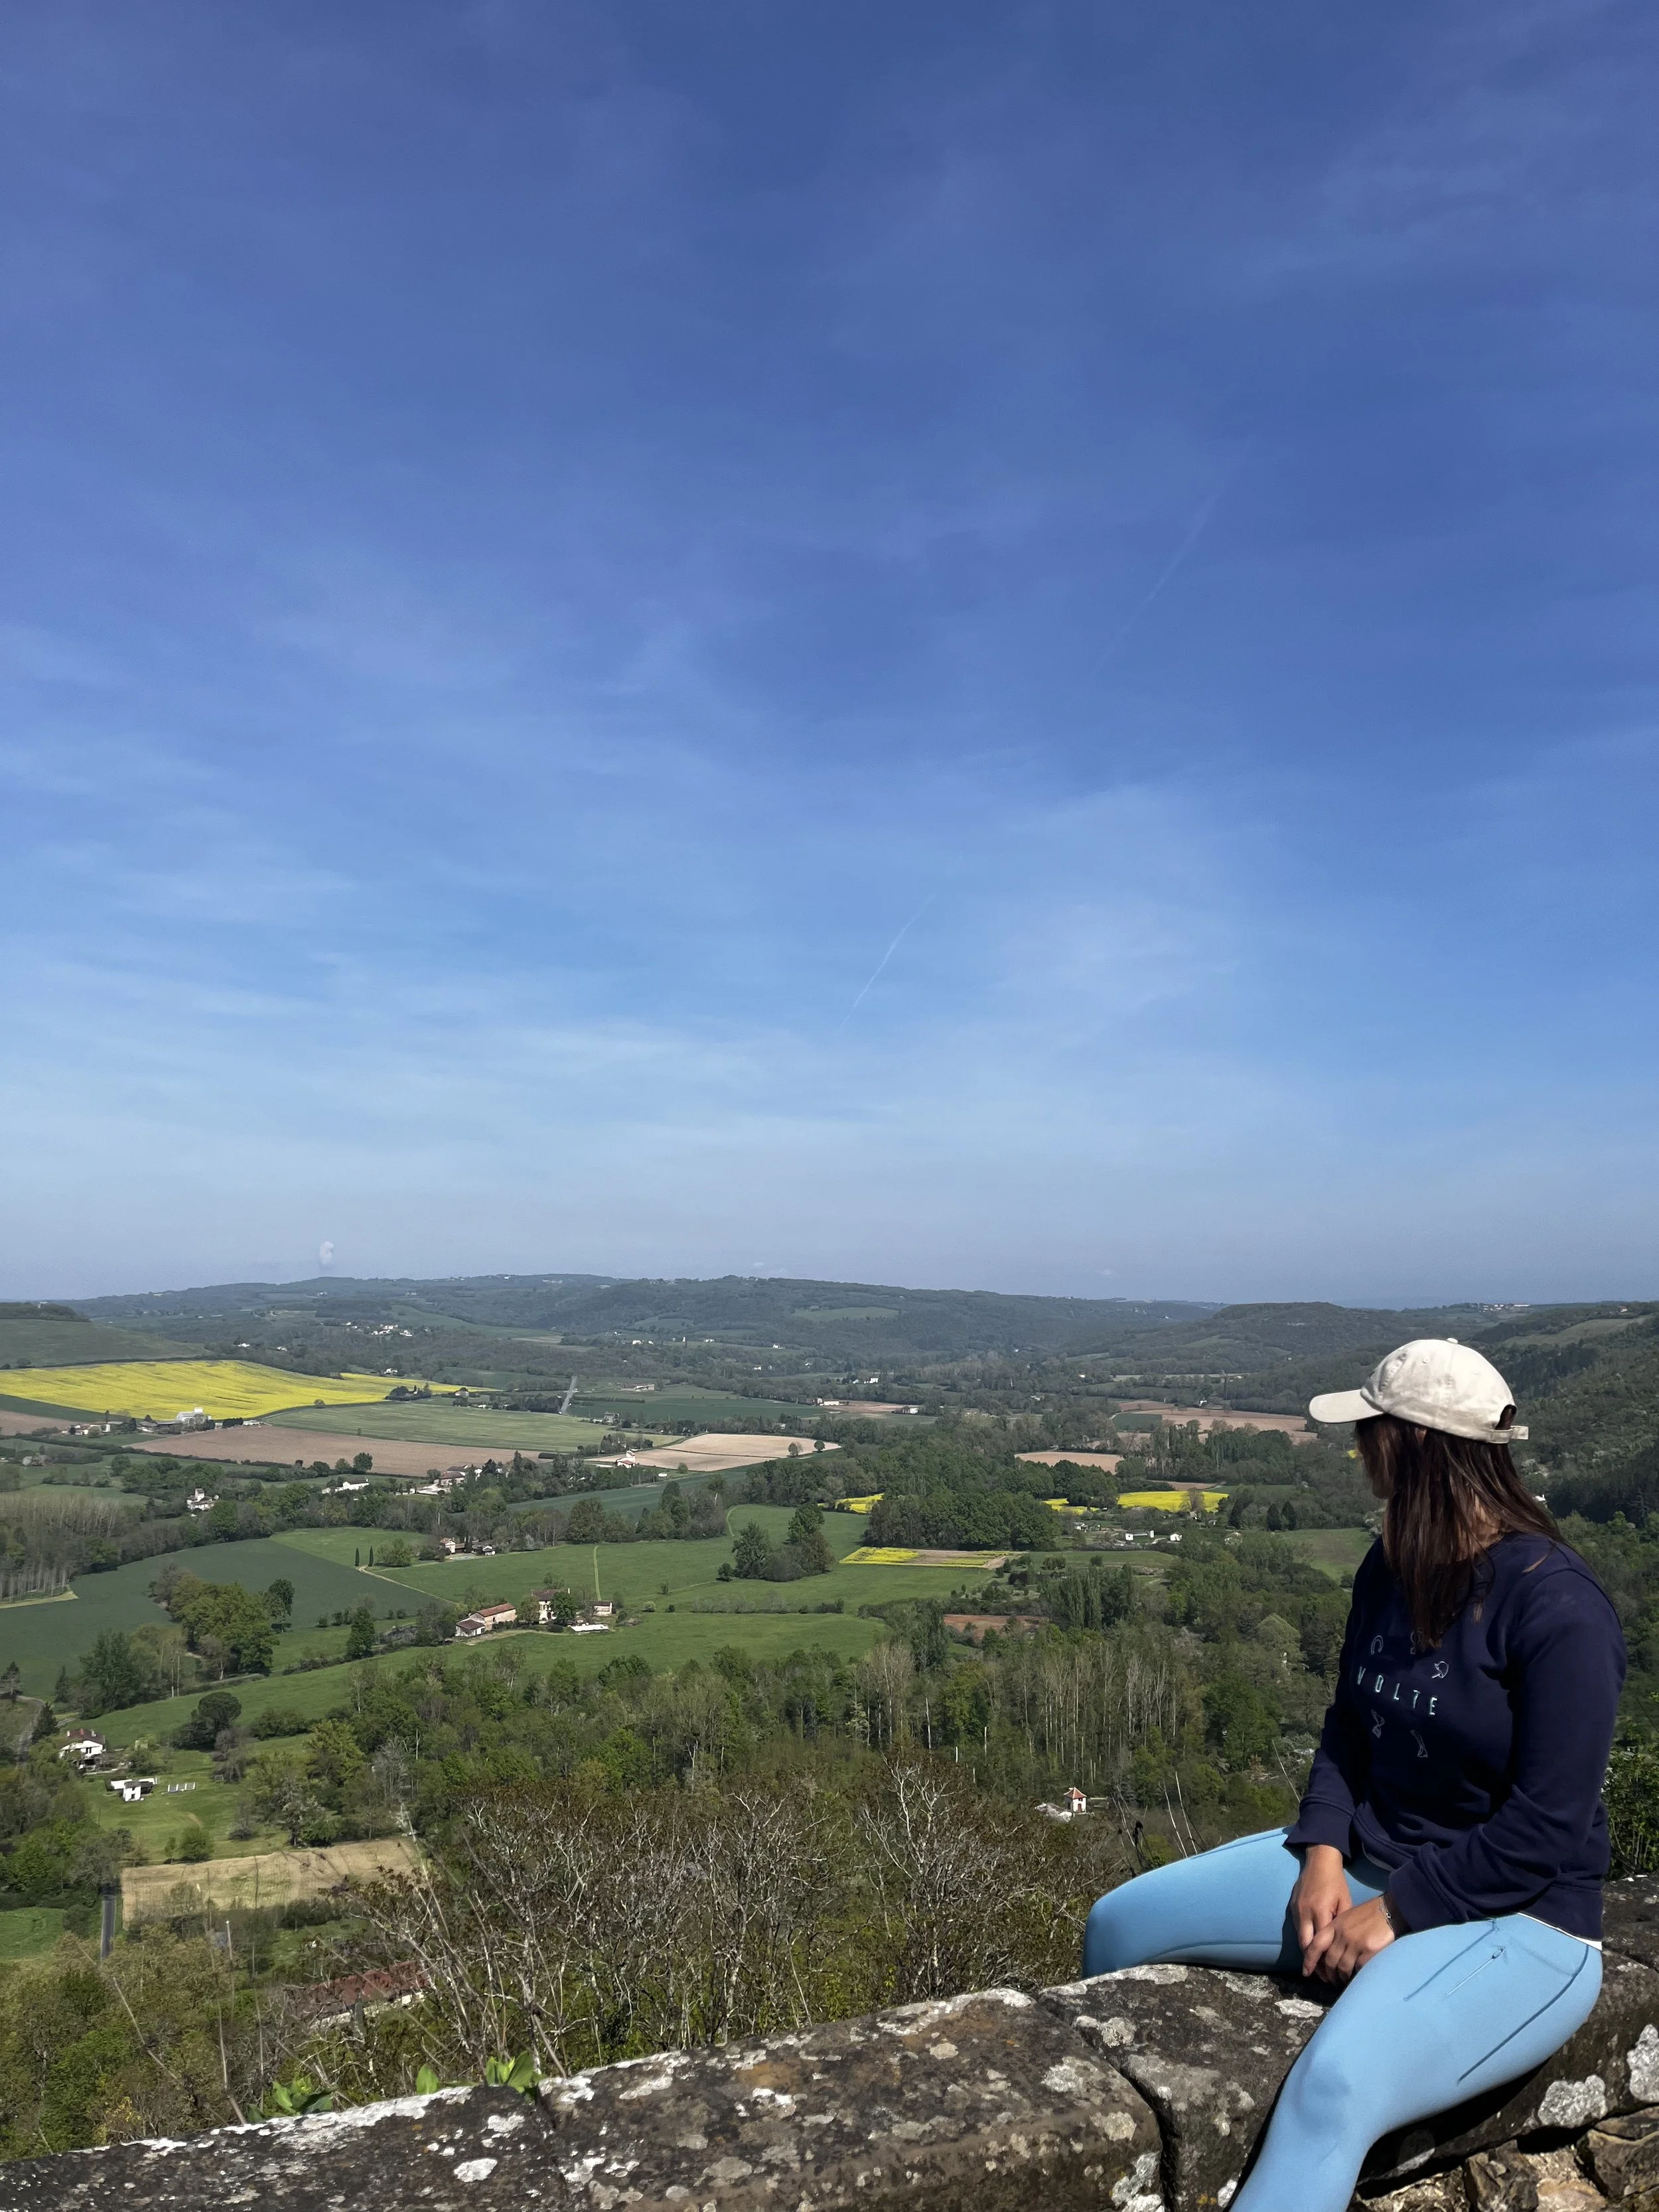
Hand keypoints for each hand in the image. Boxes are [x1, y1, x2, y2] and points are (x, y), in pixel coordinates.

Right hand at [1291, 1844, 1350, 1974]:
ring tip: (1316, 1968)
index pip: (1320, 1943)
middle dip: (1312, 1963)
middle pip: (1306, 1945)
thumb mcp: (1345, 1900)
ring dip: (1307, 1953)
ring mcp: (1296, 1909)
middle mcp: (1305, 1912)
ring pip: (1299, 1938)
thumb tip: (1344, 1944)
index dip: (1324, 1961)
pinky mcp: (1292, 1906)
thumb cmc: (1336, 1881)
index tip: (1329, 1975)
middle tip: (1320, 1977)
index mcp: (1320, 1911)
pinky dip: (1304, 1940)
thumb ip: (1343, 1922)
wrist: (1319, 1861)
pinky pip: (1297, 1929)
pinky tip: (1311, 1948)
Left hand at [1302, 1894, 1396, 1985]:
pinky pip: (1357, 1969)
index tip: (1306, 1971)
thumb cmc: (1368, 1915)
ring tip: (1343, 1981)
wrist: (1388, 1911)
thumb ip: (1337, 1932)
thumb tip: (1329, 1951)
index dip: (1309, 1959)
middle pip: (1329, 1960)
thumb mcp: (1347, 1918)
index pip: (1317, 1944)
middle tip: (1330, 1981)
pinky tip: (1356, 1977)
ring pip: (1342, 1968)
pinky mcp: (1368, 1951)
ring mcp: (1355, 1943)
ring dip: (1341, 1978)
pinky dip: (1355, 1975)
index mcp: (1335, 1925)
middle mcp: (1342, 1934)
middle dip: (1328, 1974)